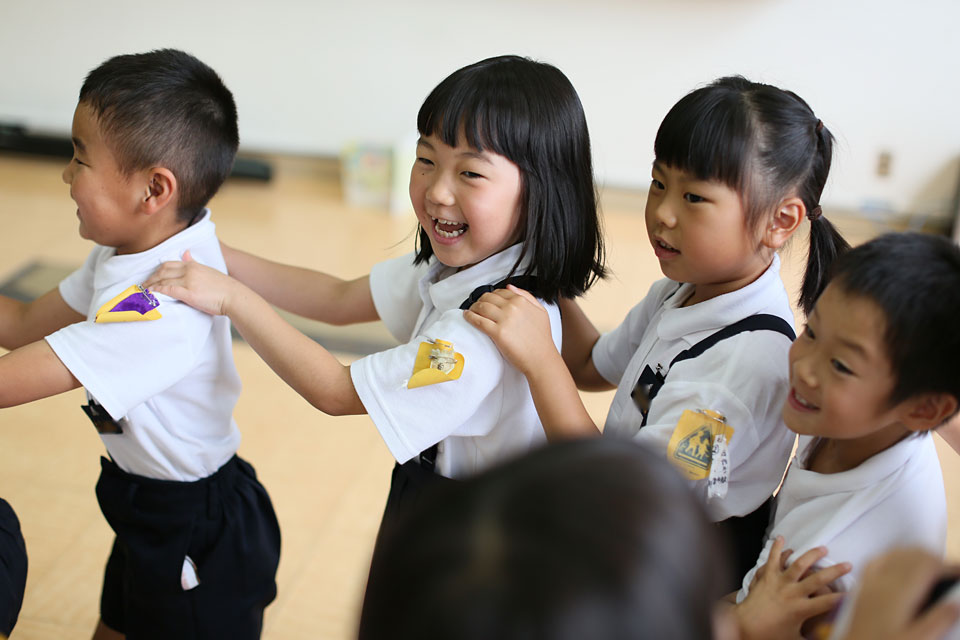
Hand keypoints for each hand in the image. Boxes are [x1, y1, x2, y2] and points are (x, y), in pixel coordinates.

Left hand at [143, 250, 239, 316]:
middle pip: (162, 272)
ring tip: (142, 294)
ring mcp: (188, 281)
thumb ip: (194, 261)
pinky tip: (150, 296)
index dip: (156, 272)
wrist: (234, 296)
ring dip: (150, 287)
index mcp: (192, 265)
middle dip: (150, 279)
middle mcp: (189, 271)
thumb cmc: (223, 287)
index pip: (168, 265)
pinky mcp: (189, 293)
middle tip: (142, 287)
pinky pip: (167, 290)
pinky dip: (156, 292)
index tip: (150, 279)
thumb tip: (185, 252)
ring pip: (162, 281)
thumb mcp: (208, 270)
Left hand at [464, 285, 556, 376]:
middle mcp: (512, 308)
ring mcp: (504, 320)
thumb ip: (526, 296)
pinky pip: (478, 321)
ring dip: (473, 307)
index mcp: (521, 301)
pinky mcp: (497, 333)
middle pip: (488, 298)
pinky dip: (470, 317)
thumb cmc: (541, 338)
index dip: (491, 295)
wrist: (541, 358)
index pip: (500, 292)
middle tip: (477, 305)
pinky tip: (467, 316)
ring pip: (481, 307)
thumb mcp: (541, 311)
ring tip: (471, 311)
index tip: (487, 300)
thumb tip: (510, 287)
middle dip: (480, 300)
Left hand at [734, 536, 850, 639]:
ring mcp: (778, 582)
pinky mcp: (766, 576)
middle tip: (847, 564)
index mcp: (800, 609)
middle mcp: (791, 593)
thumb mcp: (795, 638)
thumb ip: (812, 638)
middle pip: (817, 579)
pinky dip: (777, 548)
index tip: (856, 593)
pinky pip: (772, 559)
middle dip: (834, 571)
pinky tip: (782, 539)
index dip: (843, 598)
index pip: (827, 603)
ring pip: (797, 564)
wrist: (744, 625)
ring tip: (822, 548)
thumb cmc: (770, 634)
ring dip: (811, 555)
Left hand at [838, 548, 959, 639]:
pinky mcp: (860, 588)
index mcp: (898, 593)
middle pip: (911, 554)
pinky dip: (893, 557)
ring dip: (915, 555)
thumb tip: (956, 602)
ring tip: (932, 568)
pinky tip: (900, 566)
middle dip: (934, 558)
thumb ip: (939, 620)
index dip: (947, 565)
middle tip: (950, 572)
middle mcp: (882, 582)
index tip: (959, 571)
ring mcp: (868, 582)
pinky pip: (876, 561)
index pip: (926, 565)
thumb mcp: (917, 639)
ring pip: (894, 553)